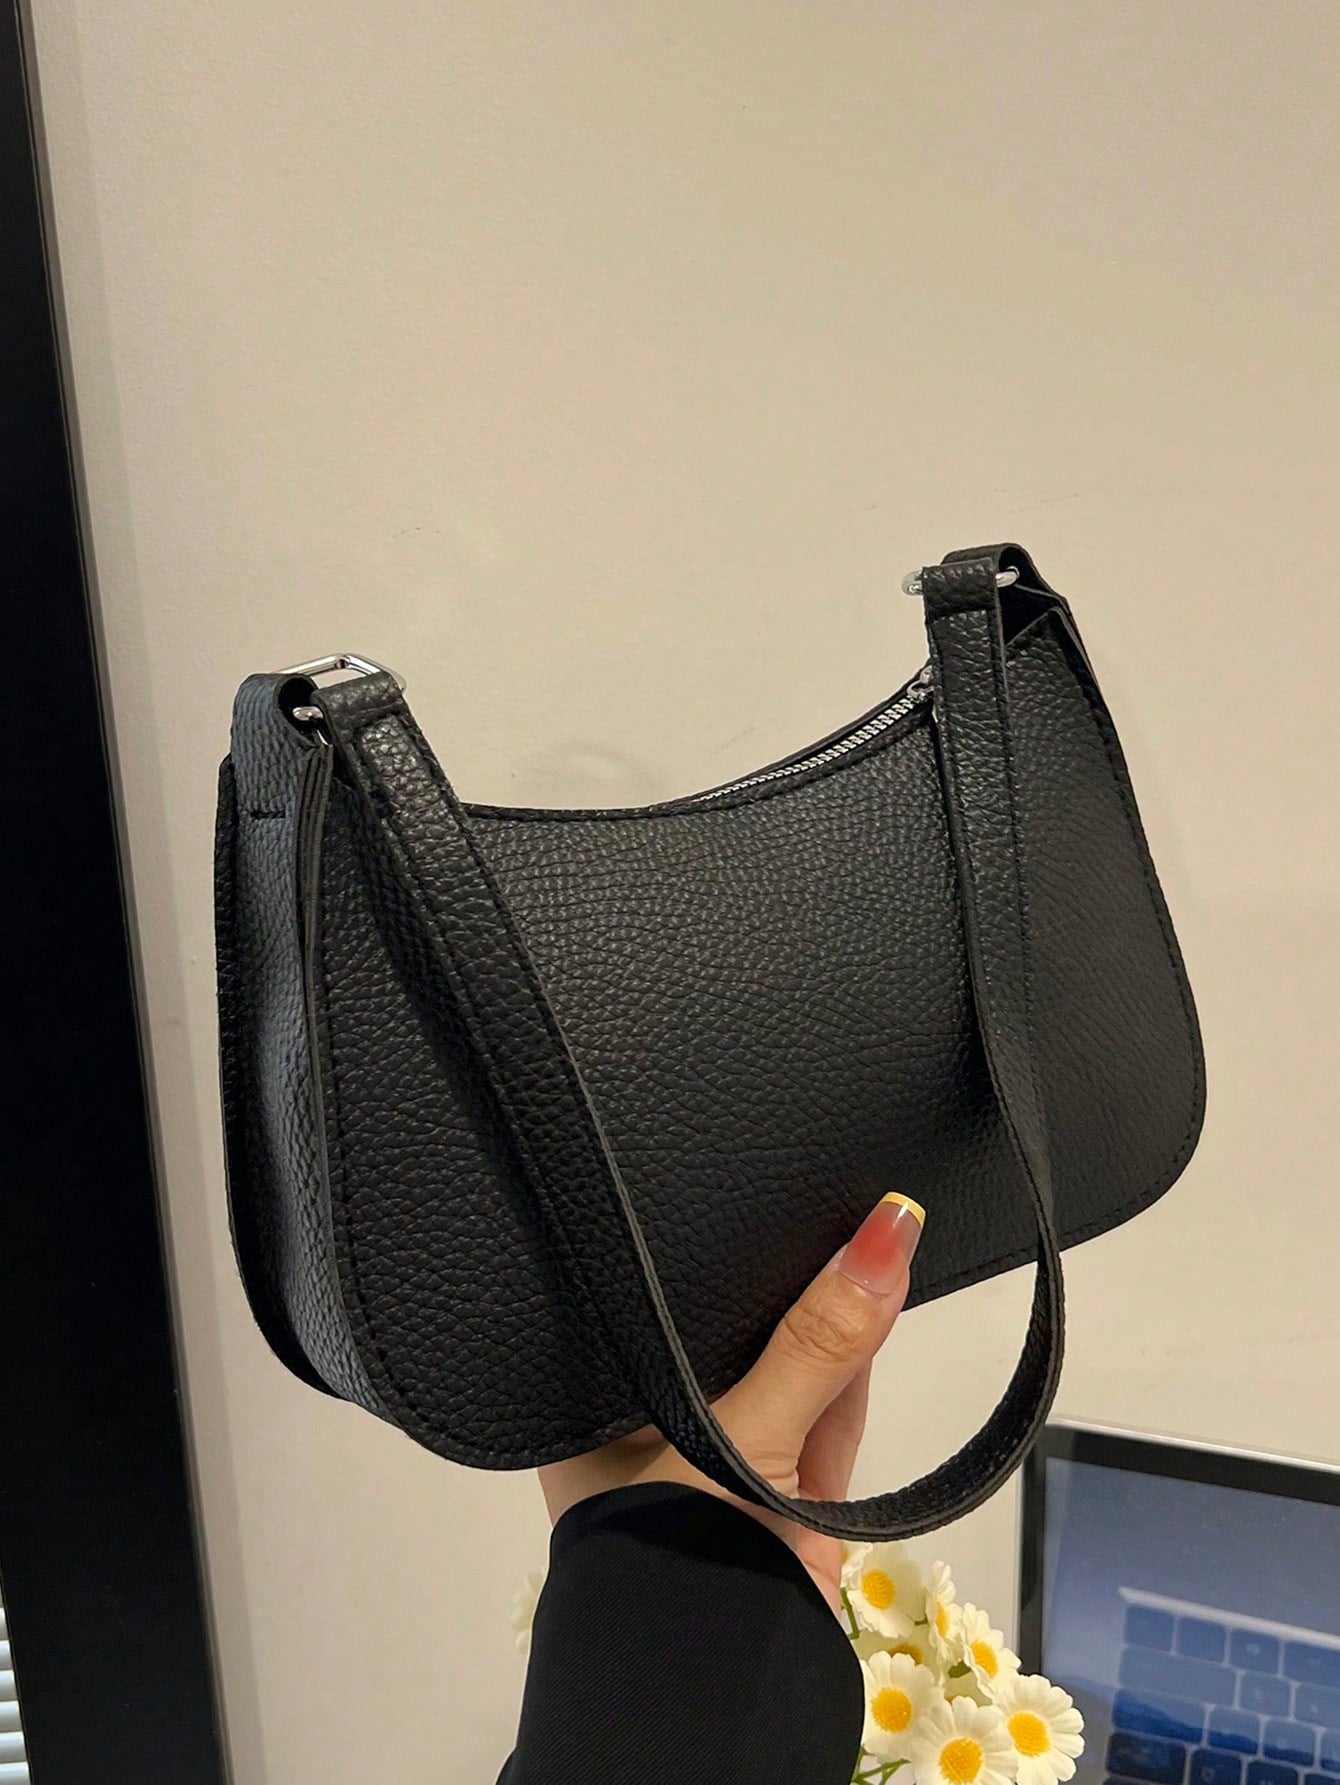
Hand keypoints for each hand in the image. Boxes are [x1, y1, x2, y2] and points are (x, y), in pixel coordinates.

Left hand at [538, 1193, 922, 1614]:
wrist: (729, 1700)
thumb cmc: (687, 1553)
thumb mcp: (743, 1435)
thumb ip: (817, 1342)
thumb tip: (888, 1228)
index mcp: (598, 1398)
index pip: (655, 1299)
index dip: (710, 1250)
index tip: (753, 1182)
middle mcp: (653, 1417)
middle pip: (732, 1326)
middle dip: (787, 1284)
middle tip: (831, 1200)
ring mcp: (720, 1448)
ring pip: (786, 1358)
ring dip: (830, 1323)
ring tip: (861, 1236)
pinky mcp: (779, 1478)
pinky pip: (822, 1403)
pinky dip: (850, 1376)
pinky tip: (870, 1305)